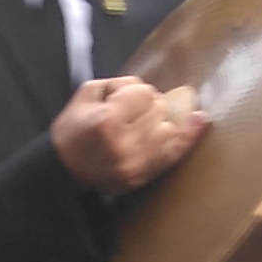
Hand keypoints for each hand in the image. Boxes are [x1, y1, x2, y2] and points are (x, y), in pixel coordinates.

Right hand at [52, 76, 205, 193]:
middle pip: (159, 110)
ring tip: (146, 122)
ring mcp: (137, 163)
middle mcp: (125, 144)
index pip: (143, 93)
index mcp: (107, 121)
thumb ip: (118, 85)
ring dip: (161, 120)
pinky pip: (174, 154)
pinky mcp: (144, 176)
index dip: (135, 91)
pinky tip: (199, 120)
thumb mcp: (86, 96)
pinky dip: (189, 136)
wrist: (62, 171)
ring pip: (169, 129)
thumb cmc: (72, 130)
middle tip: (133, 111)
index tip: (123, 98)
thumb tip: (147, 88)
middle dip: (149, 104)